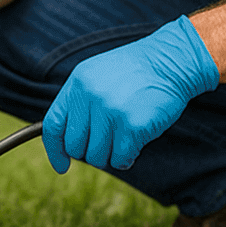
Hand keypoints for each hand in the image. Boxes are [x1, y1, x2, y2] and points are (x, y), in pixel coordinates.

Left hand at [42, 16, 218, 172]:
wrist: (171, 60)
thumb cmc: (137, 71)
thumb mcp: (98, 74)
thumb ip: (80, 102)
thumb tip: (66, 141)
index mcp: (78, 83)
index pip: (53, 125)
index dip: (55, 150)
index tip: (62, 166)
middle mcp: (90, 96)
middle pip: (75, 147)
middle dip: (90, 152)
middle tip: (109, 142)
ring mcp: (111, 111)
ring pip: (97, 157)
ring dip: (111, 155)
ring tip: (125, 138)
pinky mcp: (132, 126)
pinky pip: (121, 159)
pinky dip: (128, 158)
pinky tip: (137, 143)